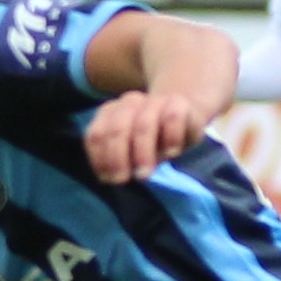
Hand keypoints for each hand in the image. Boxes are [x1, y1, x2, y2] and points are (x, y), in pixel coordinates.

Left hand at [82, 90, 211, 184]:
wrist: (185, 115)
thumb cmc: (152, 139)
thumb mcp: (130, 150)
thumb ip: (118, 158)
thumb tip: (109, 177)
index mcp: (110, 113)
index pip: (96, 135)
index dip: (99, 159)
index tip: (107, 179)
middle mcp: (129, 103)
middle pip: (117, 129)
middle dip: (117, 157)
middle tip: (122, 180)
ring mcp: (154, 101)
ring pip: (144, 125)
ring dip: (142, 153)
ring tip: (144, 174)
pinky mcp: (179, 103)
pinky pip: (172, 118)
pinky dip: (170, 138)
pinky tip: (171, 153)